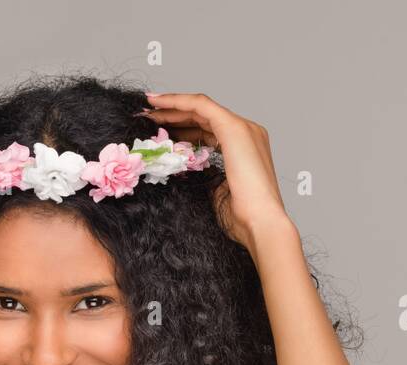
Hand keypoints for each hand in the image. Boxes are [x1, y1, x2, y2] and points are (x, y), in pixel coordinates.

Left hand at [140, 92, 290, 253]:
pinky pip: (200, 106)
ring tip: (147, 110)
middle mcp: (247, 132)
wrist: (260, 222)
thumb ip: (205, 175)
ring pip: (201, 108)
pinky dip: (177, 101)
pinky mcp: (234, 128)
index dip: (183, 128)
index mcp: (245, 148)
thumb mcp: (216, 190)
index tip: (159, 130)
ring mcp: (243, 128)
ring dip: (172, 107)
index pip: (209, 130)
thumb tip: (185, 170)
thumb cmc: (241, 217)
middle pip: (204, 117)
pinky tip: (157, 102)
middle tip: (147, 118)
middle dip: (174, 115)